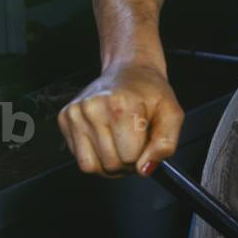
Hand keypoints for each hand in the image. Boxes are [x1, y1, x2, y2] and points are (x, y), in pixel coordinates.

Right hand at [58, 62, 183, 177]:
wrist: (130, 69)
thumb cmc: (150, 91)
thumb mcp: (172, 113)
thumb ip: (166, 144)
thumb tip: (145, 169)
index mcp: (122, 105)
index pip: (131, 157)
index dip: (143, 155)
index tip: (145, 142)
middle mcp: (94, 107)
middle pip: (110, 164)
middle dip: (127, 161)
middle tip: (134, 142)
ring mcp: (76, 112)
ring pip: (91, 166)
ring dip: (109, 163)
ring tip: (120, 142)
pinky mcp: (65, 118)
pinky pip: (79, 158)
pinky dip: (95, 155)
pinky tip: (106, 137)